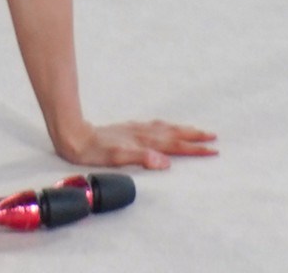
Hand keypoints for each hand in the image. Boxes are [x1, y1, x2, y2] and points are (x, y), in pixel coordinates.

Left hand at [56, 119, 218, 169]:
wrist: (74, 135)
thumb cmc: (93, 151)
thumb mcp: (116, 157)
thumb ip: (141, 158)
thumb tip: (166, 162)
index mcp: (143, 142)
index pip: (174, 145)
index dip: (194, 149)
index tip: (212, 150)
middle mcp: (142, 133)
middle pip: (174, 134)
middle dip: (194, 136)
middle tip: (213, 137)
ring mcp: (135, 130)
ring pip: (165, 128)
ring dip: (182, 130)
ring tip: (196, 131)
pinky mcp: (128, 129)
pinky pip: (155, 126)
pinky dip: (166, 126)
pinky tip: (165, 127)